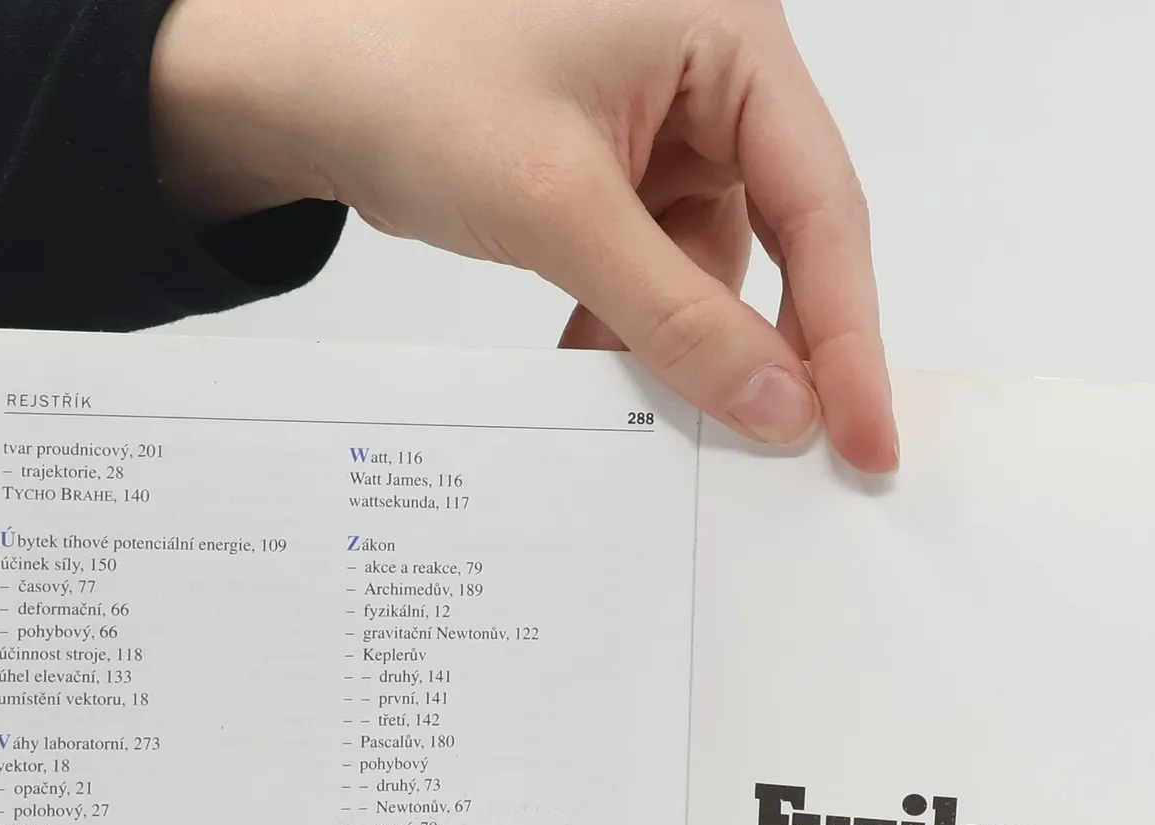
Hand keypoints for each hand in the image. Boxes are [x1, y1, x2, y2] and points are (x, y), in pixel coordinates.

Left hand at [150, 0, 897, 471]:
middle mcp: (712, 68)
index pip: (823, 205)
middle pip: (787, 236)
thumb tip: (781, 406)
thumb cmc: (403, 78)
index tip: (866, 435)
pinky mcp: (621, 164)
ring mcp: (667, 118)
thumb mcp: (559, 211)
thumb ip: (681, 318)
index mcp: (726, 31)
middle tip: (789, 453)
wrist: (288, 81)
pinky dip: (635, 325)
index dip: (850, 334)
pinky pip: (661, 267)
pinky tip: (597, 369)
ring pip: (717, 267)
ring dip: (682, 347)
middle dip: (766, 346)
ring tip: (655, 418)